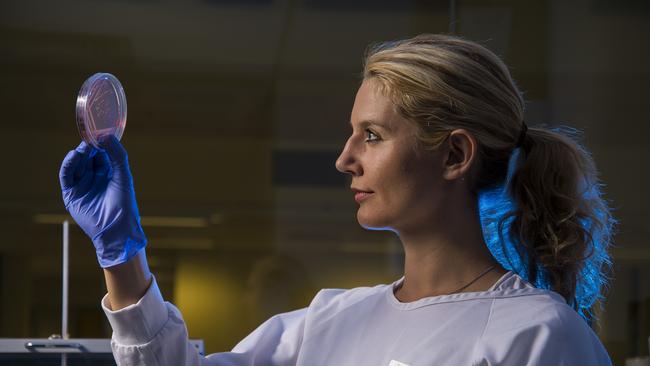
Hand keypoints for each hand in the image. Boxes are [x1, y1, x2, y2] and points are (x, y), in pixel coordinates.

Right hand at [59, 136, 146, 267]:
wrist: (117, 229)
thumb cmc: (124, 204)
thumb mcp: (123, 176)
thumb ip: (117, 155)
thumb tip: (107, 135)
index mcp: (109, 173)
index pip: (101, 153)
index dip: (100, 143)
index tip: (99, 132)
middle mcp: (94, 178)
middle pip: (88, 157)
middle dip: (88, 147)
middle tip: (90, 138)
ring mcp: (82, 185)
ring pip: (77, 164)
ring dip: (79, 154)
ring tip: (84, 147)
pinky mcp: (71, 194)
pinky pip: (67, 176)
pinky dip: (68, 164)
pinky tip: (74, 156)